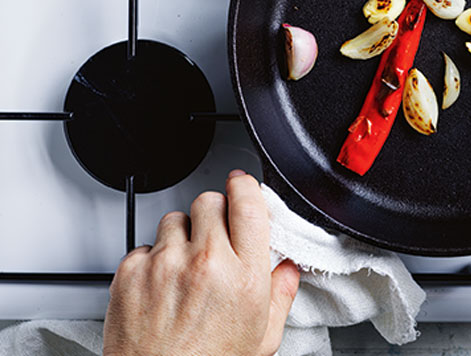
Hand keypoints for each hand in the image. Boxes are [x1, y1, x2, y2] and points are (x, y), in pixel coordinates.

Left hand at [103, 170, 300, 355]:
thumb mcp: (263, 337)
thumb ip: (281, 296)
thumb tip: (287, 270)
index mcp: (244, 276)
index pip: (248, 204)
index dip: (246, 187)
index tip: (243, 185)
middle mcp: (204, 264)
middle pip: (210, 201)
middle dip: (216, 212)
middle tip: (216, 236)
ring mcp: (164, 265)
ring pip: (175, 218)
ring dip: (183, 234)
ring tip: (186, 266)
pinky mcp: (131, 272)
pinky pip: (144, 245)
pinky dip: (153, 259)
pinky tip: (163, 284)